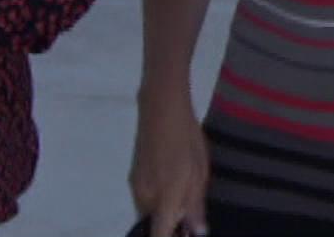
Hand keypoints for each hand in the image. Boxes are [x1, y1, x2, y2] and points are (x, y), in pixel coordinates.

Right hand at [129, 95, 209, 236]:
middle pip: (154, 224)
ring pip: (149, 210)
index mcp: (163, 199)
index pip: (158, 235)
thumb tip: (197, 232)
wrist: (162, 109)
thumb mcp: (199, 173)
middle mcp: (144, 198)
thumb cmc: (186, 140)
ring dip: (164, 208)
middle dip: (169, 222)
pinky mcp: (134, 176)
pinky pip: (146, 197)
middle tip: (189, 211)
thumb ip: (195, 205)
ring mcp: (136, 186)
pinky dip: (159, 197)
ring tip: (185, 189)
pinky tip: (174, 179)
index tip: (182, 233)